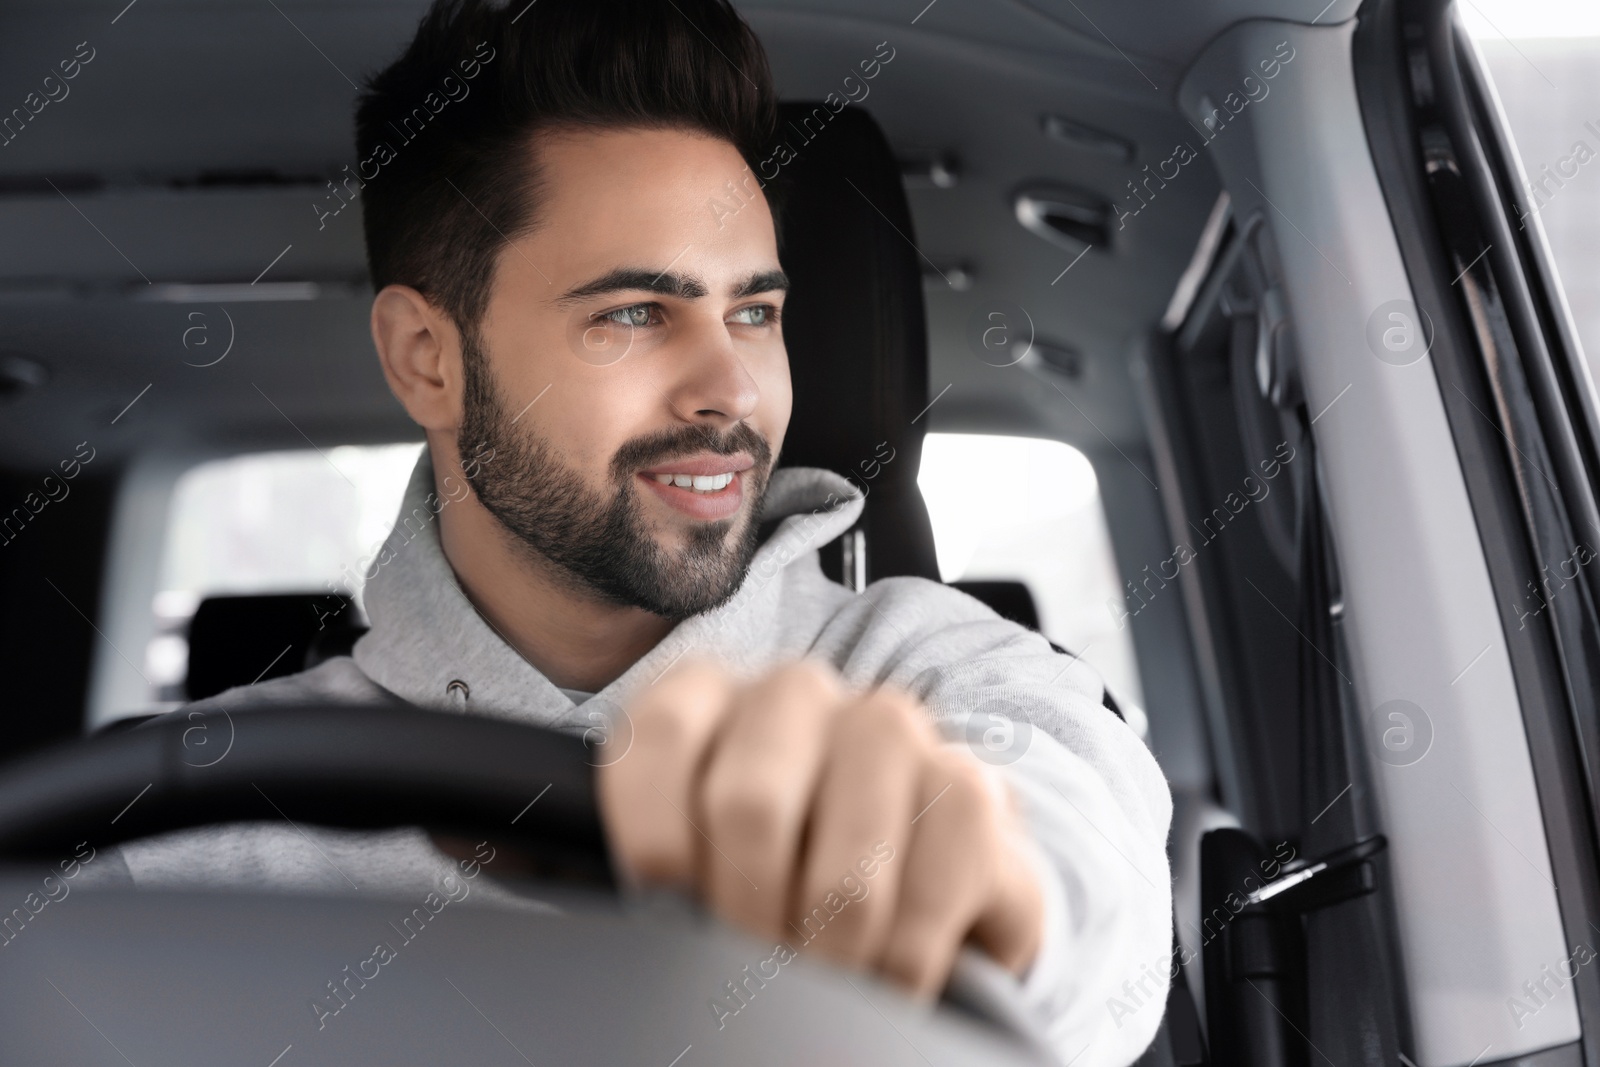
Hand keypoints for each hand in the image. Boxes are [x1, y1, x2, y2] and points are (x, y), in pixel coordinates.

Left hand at [596, 658, 1043, 996]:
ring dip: (825, 959)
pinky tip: (885, 979)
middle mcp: (800, 695)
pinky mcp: (972, 789)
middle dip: (744, 918)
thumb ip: (581, 846)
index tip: (662, 912)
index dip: (654, 849)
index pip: (659, 740)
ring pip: (845, 869)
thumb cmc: (769, 876)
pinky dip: (898, 971)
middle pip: (749, 801)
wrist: (907, 882)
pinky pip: (928, 899)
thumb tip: (473, 838)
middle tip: (750, 964)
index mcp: (707, 697)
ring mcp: (894, 732)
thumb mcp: (671, 859)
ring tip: (818, 981)